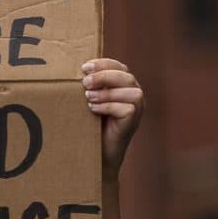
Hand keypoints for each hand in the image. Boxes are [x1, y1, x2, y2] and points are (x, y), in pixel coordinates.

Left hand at [82, 59, 142, 176]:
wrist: (97, 154)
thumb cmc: (92, 124)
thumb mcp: (92, 99)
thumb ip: (92, 85)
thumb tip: (79, 71)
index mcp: (125, 85)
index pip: (119, 66)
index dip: (103, 64)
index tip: (84, 68)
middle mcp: (135, 94)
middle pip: (125, 76)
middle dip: (104, 76)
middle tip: (85, 82)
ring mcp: (138, 109)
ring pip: (129, 91)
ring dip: (106, 92)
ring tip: (87, 97)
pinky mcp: (134, 121)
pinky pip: (127, 109)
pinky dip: (108, 107)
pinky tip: (93, 109)